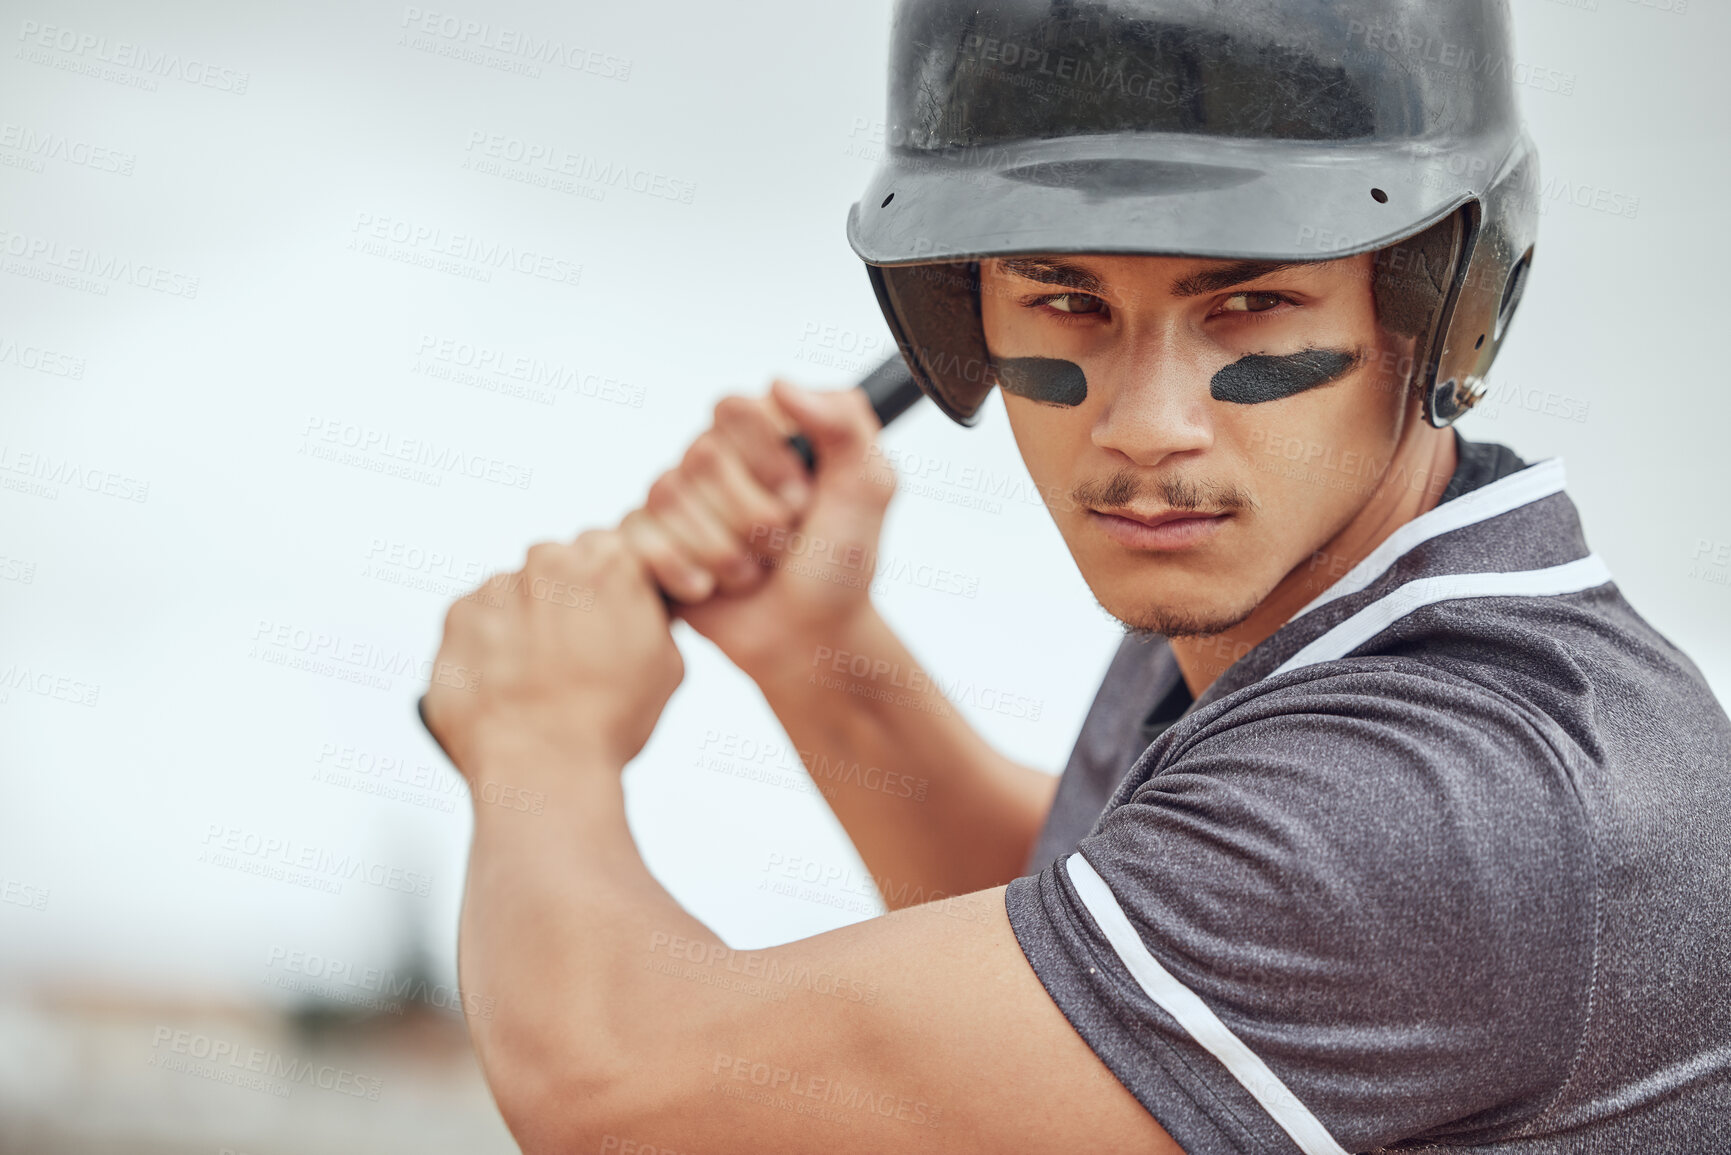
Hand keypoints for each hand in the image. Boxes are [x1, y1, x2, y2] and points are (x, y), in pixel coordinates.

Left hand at [422, 529, 683, 780]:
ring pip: (515, 591)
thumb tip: (638, 604)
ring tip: (535, 676)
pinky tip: (507, 681)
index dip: (607, 585)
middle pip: (558, 565)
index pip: (608, 548)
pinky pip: (477, 617)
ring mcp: (499, 586)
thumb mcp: (667, 663)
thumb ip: (650, 613)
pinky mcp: (458, 615)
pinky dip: (488, 643)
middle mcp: (550, 562)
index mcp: (610, 564)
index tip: (604, 615)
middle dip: (563, 599)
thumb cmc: (607, 723)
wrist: (542, 768)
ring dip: (524, 621)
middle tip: (572, 653)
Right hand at [619, 379, 896, 679]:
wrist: (810, 637)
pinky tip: (710, 588)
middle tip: (782, 544)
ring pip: (671, 499)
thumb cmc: (839, 564)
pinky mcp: (647, 542)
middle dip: (754, 517)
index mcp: (761, 432)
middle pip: (702, 457)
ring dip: (725, 552)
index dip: (768, 460)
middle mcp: (712, 458)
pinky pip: (639, 538)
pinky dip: (683, 571)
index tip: (803, 499)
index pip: (734, 409)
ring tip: (754, 571)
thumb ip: (844, 422)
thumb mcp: (868, 487)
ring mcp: (675, 500)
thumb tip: (779, 383)